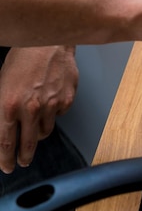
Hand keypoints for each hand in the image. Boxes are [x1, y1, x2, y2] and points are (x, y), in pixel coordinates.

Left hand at [0, 46, 77, 172]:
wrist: (49, 44)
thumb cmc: (22, 59)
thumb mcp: (2, 84)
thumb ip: (3, 110)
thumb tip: (3, 128)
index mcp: (9, 105)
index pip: (5, 141)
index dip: (5, 158)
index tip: (6, 166)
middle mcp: (31, 108)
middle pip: (27, 143)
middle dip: (23, 156)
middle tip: (22, 162)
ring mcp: (51, 105)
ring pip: (45, 130)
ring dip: (38, 131)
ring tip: (35, 125)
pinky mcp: (67, 100)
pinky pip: (59, 115)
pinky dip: (53, 112)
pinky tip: (49, 99)